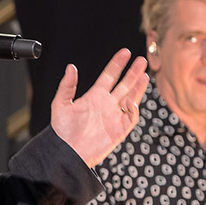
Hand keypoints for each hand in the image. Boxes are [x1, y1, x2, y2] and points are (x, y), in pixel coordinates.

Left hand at [50, 48, 148, 166]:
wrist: (67, 151)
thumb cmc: (62, 131)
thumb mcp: (60, 105)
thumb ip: (67, 86)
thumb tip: (71, 67)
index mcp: (94, 96)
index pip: (109, 76)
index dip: (117, 64)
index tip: (125, 53)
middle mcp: (106, 104)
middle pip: (124, 84)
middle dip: (133, 72)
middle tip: (141, 60)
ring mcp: (114, 116)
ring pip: (131, 98)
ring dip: (138, 87)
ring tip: (144, 74)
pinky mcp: (120, 129)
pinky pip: (131, 117)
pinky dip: (134, 108)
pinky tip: (132, 100)